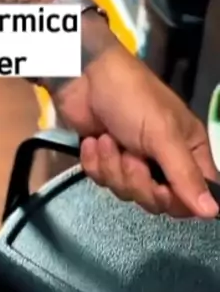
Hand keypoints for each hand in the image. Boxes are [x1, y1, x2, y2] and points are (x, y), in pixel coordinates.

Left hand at [55, 43, 218, 217]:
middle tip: (130, 157)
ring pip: (127, 192)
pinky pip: (103, 181)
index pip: (194, 195)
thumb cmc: (132, 99)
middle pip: (158, 200)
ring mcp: (134, 162)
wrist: (84, 78)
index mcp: (189, 150)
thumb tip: (212, 212)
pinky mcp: (106, 161)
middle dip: (138, 181)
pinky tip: (92, 141)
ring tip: (107, 140)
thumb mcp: (163, 135)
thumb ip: (185, 175)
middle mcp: (164, 160)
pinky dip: (94, 162)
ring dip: (113, 167)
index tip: (162, 190)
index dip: (178, 200)